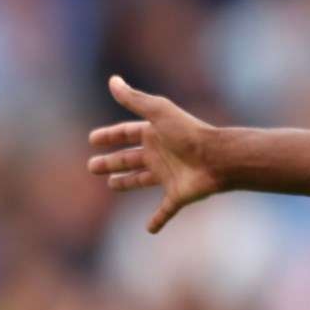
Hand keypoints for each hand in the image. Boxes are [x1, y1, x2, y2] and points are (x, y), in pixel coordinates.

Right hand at [86, 76, 222, 233]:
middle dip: (111, 162)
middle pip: (130, 158)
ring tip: (111, 185)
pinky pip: (165, 210)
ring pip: (142, 180)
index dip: (110, 136)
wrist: (218, 158)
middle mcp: (160, 155)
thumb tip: (113, 80)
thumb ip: (135, 99)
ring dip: (127, 183)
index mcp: (155, 135)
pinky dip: (158, 219)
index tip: (92, 139)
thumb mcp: (159, 112)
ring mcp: (169, 176)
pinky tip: (150, 229)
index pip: (127, 133)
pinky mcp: (178, 196)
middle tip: (91, 167)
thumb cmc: (188, 133)